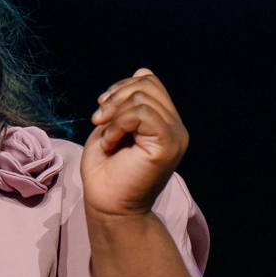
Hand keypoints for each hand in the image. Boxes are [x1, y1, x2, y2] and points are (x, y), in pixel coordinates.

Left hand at [80, 69, 188, 217]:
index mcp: (164, 122)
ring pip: (143, 98)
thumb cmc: (106, 171)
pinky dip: (118, 124)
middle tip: (99, 121)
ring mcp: (175, 137)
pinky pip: (142, 114)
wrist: (107, 205)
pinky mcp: (167, 146)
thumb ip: (128, 102)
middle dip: (115, 97)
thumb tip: (143, 71)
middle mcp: (176, 128)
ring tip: (106, 136)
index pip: (149, 82)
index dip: (121, 88)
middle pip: (147, 84)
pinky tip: (111, 143)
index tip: (102, 111)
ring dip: (114, 114)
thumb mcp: (113, 126)